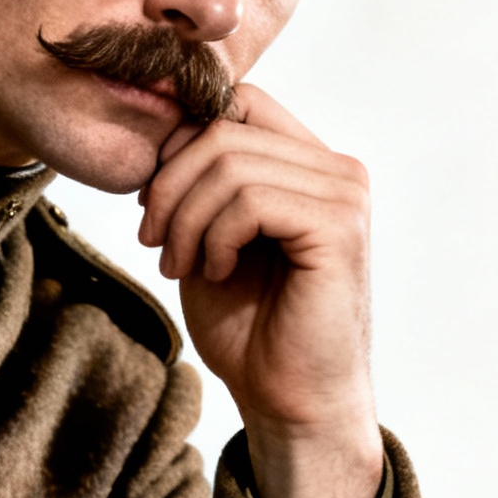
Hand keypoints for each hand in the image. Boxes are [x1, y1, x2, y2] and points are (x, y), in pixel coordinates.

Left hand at [137, 83, 382, 497]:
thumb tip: (165, 121)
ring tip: (181, 265)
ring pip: (229, 163)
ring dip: (184, 219)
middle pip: (223, 128)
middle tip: (154, 243)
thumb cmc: (246, 320)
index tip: (151, 203)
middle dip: (168, 186)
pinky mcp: (341, 228)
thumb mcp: (205, 231)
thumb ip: (198, 174)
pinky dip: (214, 237)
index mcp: (307, 162)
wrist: (283, 396)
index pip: (236, 101)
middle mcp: (336, 169)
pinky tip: (216, 272)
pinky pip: (251, 200)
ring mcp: (345, 195)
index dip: (179, 142)